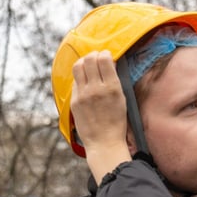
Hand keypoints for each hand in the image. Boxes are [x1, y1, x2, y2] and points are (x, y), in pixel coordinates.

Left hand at [70, 50, 131, 180]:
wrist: (104, 142)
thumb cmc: (117, 122)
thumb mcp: (122, 99)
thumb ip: (114, 80)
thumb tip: (109, 64)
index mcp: (112, 88)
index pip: (104, 59)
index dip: (105, 53)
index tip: (107, 56)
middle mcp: (96, 89)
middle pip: (90, 59)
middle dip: (94, 55)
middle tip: (97, 58)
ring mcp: (83, 95)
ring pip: (78, 66)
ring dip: (84, 62)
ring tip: (88, 65)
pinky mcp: (74, 101)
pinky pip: (75, 82)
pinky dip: (80, 78)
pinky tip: (85, 82)